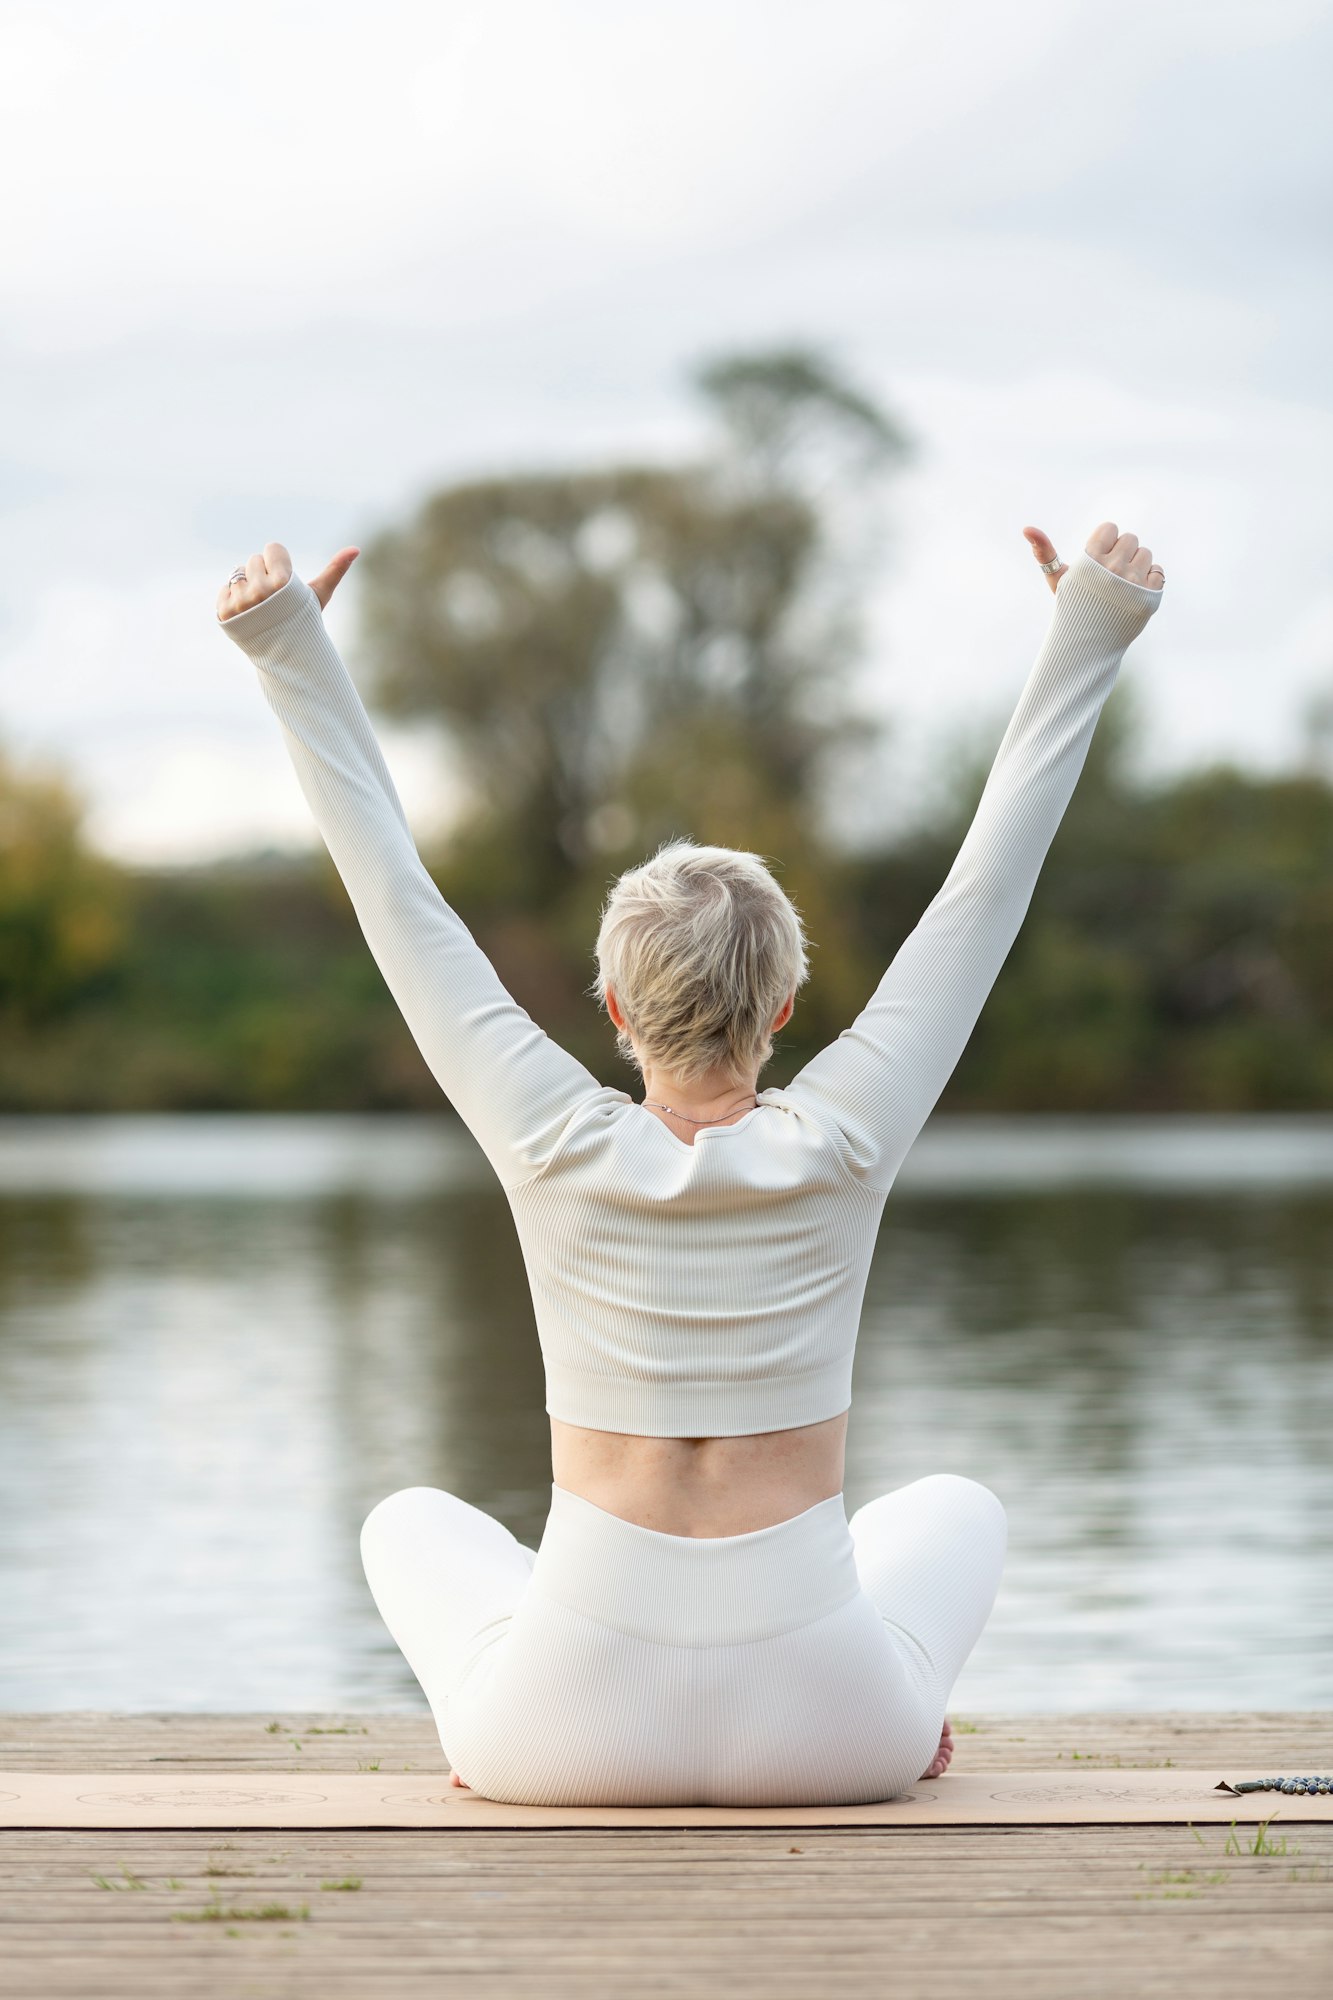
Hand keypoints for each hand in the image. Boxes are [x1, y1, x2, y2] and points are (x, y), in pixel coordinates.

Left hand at [216, 542, 359, 620]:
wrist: (285, 653)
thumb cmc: (304, 619)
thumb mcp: (319, 594)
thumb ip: (335, 570)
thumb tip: (356, 548)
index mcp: (283, 582)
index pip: (272, 548)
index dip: (279, 564)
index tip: (285, 584)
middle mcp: (260, 591)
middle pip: (254, 559)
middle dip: (263, 575)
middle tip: (273, 598)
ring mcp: (240, 602)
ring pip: (238, 573)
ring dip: (248, 586)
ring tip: (260, 606)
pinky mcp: (224, 611)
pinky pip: (224, 589)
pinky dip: (233, 598)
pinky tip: (246, 612)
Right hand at [1023, 523, 1163, 596]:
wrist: (1087, 643)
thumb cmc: (1071, 606)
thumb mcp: (1057, 579)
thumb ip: (1044, 552)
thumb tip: (1026, 528)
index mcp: (1091, 560)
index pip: (1110, 528)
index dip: (1105, 542)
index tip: (1099, 559)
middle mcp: (1112, 568)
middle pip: (1130, 538)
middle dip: (1122, 552)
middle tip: (1111, 573)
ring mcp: (1133, 582)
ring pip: (1146, 553)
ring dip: (1137, 565)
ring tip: (1123, 583)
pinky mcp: (1149, 596)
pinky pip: (1158, 572)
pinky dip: (1149, 580)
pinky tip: (1135, 592)